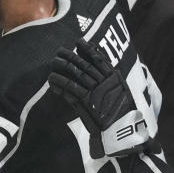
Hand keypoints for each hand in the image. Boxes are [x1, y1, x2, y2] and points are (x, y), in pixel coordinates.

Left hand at [49, 38, 151, 158]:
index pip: (100, 60)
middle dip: (71, 56)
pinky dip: (60, 83)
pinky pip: (70, 88)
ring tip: (53, 61)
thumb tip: (98, 72)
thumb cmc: (120, 114)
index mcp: (115, 79)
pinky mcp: (87, 101)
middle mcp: (105, 82)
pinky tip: (51, 79)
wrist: (122, 130)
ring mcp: (96, 91)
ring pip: (77, 74)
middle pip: (86, 65)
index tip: (80, 41)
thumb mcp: (119, 94)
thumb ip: (108, 83)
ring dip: (63, 66)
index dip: (89, 50)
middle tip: (60, 50)